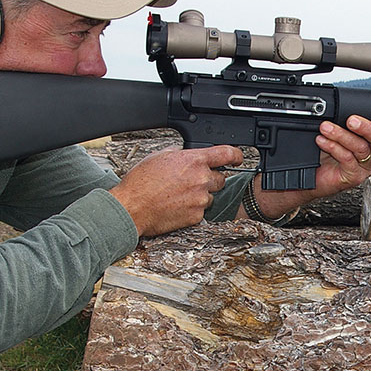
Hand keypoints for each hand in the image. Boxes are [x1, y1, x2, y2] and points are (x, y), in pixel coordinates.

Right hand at [110, 145, 243, 236]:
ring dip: (200, 196)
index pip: (227, 154)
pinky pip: (201, 211)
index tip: (238, 158)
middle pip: (221, 178)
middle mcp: (201, 179)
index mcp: (194, 160)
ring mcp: (200, 199)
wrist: (132, 207)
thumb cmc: (141, 182)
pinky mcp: (196, 216)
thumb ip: (181, 154)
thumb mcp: (160, 156)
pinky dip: (192, 209)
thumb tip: (188, 155)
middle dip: (209, 180)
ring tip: (178, 195)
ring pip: (210, 196)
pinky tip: (176, 206)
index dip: (236, 155)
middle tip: (190, 182)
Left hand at [312, 116, 370, 197]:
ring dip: (342, 135)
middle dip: (369, 127)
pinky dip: (334, 147)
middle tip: (352, 120)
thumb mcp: (335, 133)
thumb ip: (345, 123)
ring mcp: (363, 168)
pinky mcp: (352, 177)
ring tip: (326, 127)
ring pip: (362, 148)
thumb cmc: (320, 154)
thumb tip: (346, 108)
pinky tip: (323, 141)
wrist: (305, 178)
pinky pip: (348, 159)